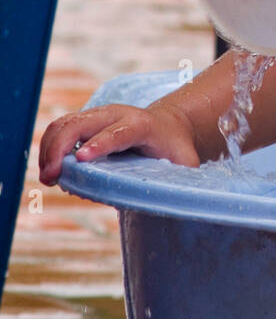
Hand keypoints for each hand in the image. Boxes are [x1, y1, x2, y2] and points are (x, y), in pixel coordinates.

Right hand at [39, 104, 199, 183]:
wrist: (169, 124)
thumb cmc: (176, 149)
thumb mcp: (185, 163)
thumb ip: (181, 179)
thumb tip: (176, 203)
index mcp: (142, 125)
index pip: (118, 132)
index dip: (100, 144)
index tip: (81, 159)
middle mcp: (117, 115)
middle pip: (81, 123)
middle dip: (61, 148)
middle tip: (51, 176)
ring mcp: (99, 115)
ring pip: (65, 123)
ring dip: (49, 148)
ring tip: (48, 177)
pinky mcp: (86, 122)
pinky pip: (60, 128)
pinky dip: (48, 146)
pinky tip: (49, 169)